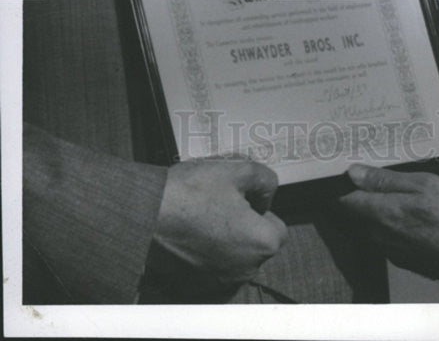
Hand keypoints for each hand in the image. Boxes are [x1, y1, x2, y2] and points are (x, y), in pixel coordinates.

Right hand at [153, 159, 286, 284]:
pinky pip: (210, 271)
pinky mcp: (194, 290)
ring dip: (224, 243)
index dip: (260, 210)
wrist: (141, 214)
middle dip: (243, 228)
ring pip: (232, 259)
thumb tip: (266, 192)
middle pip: (255, 246)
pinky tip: (189, 236)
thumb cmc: (187, 194)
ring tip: (201, 219)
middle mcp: (243, 271)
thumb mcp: (236, 170)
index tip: (241, 201)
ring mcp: (218, 283)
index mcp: (261, 243)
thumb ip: (264, 179)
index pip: (277, 229)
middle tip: (219, 206)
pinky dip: (204, 257)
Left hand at [339, 164, 438, 278]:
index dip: (338, 186)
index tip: (339, 173)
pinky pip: (387, 238)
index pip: (344, 201)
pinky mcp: (403, 258)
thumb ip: (384, 179)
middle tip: (369, 176)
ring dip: (376, 211)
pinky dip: (390, 225)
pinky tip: (407, 215)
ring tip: (392, 193)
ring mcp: (390, 249)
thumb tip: (353, 173)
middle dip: (359, 196)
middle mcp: (380, 234)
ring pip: (371, 226)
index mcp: (381, 213)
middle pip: (356, 213)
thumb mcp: (420, 182)